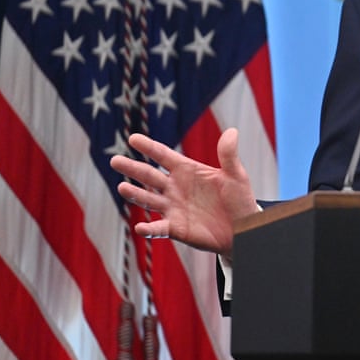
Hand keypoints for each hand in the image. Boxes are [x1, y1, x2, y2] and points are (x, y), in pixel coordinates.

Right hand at [110, 128, 258, 255]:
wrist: (244, 229)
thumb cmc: (240, 200)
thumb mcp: (236, 175)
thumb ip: (228, 155)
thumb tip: (232, 130)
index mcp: (188, 171)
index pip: (164, 155)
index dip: (149, 147)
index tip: (133, 138)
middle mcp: (175, 188)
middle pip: (149, 175)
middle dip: (132, 168)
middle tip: (115, 160)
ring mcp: (173, 207)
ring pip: (148, 199)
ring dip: (136, 194)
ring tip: (123, 187)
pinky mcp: (175, 228)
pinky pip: (158, 228)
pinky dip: (148, 228)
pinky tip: (140, 227)